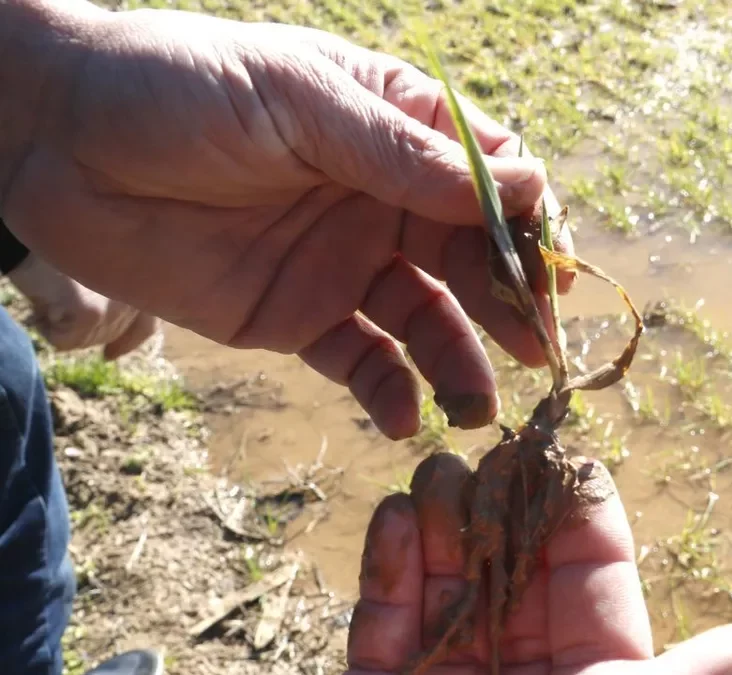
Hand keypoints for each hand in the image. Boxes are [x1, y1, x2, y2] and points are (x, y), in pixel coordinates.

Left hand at [1, 2, 573, 437]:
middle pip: (472, 258)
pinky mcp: (299, 317)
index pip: (491, 179)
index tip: (551, 268)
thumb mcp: (299, 102)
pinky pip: (361, 361)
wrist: (57, 141)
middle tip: (538, 351)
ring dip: (461, 361)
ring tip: (480, 407)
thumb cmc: (180, 88)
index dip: (528, 223)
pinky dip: (388, 392)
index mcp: (396, 131)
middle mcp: (384, 200)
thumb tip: (523, 187)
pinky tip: (403, 416)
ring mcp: (344, 262)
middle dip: (511, 304)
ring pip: (428, 319)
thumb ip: (400, 153)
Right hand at [8, 253, 158, 358]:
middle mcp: (138, 296)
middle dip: (86, 329)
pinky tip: (44, 307)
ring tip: (55, 297)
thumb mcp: (98, 280)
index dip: (127, 343)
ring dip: (66, 327)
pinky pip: (66, 342)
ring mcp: (118, 305)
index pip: (147, 327)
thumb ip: (118, 308)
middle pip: (110, 335)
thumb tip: (111, 355)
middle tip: (64, 306)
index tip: (109, 356)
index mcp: (147, 283)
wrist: (34, 243)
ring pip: (86, 341)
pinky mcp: (92, 313)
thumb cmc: (63, 256)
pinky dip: (50, 330)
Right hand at [345, 453, 731, 674]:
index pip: (592, 578)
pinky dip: (387, 576)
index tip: (561, 452)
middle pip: (513, 570)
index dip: (578, 513)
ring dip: (438, 525)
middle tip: (485, 447)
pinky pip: (387, 634)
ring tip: (435, 468)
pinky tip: (392, 517)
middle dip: (498, 505)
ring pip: (447, 589)